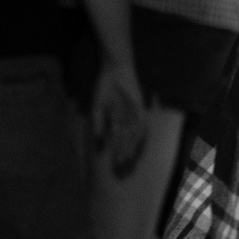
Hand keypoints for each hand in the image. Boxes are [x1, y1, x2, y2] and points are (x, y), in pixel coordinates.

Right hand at [89, 60, 147, 176]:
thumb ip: (97, 125)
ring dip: (131, 146)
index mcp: (116, 121)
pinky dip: (139, 134)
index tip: (114, 164)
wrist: (115, 72)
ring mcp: (134, 115)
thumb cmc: (104, 89)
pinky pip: (141, 124)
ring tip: (127, 158)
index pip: (117, 140)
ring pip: (134, 135)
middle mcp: (127, 121)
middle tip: (121, 166)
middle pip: (126, 140)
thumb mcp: (98, 108)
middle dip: (123, 153)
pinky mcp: (140, 109)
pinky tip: (137, 144)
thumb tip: (97, 142)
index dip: (116, 152)